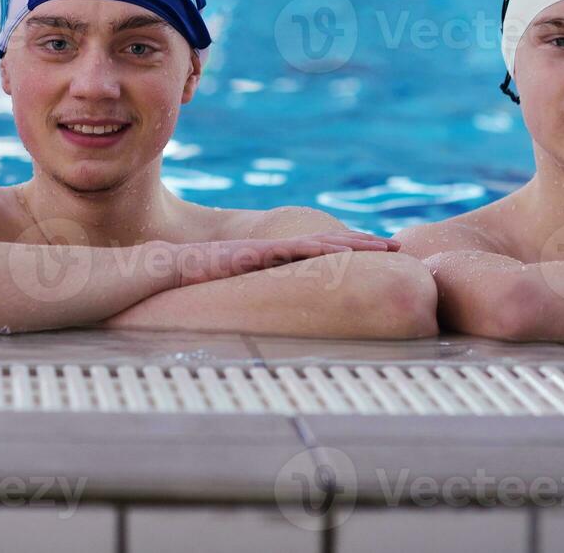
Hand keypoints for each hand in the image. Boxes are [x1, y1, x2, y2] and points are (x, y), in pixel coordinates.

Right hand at [165, 231, 400, 287]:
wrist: (166, 270)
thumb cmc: (195, 284)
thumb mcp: (236, 295)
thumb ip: (255, 301)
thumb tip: (272, 320)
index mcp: (273, 259)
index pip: (319, 253)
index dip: (349, 252)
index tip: (376, 255)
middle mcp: (275, 249)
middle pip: (328, 243)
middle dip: (364, 244)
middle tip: (397, 247)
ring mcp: (267, 249)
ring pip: (320, 243)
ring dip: (354, 245)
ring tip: (384, 247)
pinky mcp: (257, 253)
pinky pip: (295, 249)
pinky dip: (321, 249)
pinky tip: (344, 252)